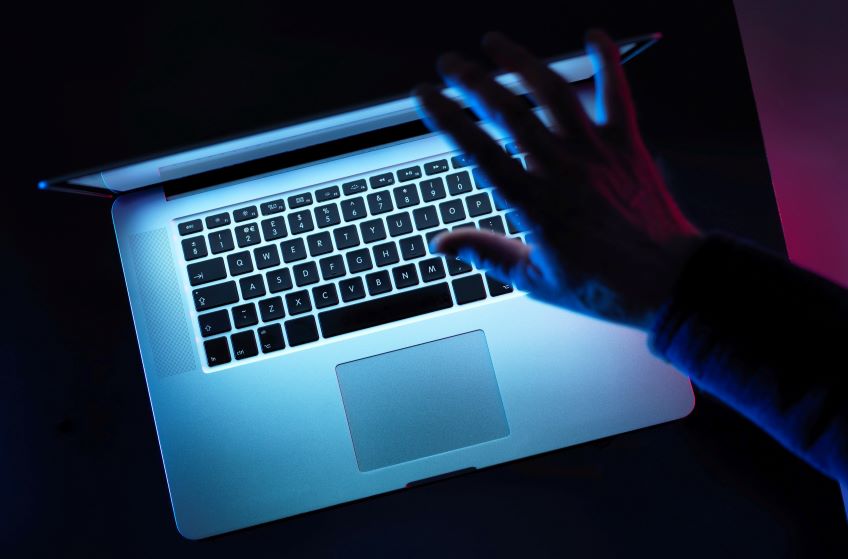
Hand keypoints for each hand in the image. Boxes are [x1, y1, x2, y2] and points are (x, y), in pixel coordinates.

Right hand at [412, 29, 702, 329]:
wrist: (667, 281)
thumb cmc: (604, 284)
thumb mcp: (535, 279)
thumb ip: (486, 253)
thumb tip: (442, 243)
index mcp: (534, 203)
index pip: (478, 151)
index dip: (447, 119)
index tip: (427, 97)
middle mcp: (561, 169)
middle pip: (509, 112)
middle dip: (473, 81)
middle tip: (450, 63)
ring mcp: (595, 152)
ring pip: (553, 93)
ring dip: (522, 62)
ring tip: (495, 43)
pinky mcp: (625, 145)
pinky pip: (617, 94)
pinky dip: (608, 61)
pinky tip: (593, 36)